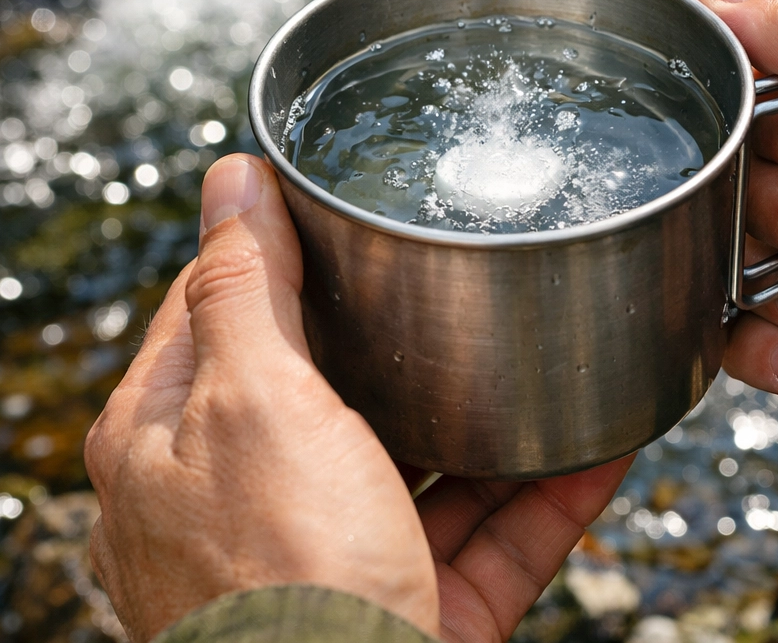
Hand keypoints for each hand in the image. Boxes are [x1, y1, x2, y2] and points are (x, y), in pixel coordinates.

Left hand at [84, 154, 630, 641]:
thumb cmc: (281, 585)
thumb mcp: (255, 402)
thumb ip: (244, 286)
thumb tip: (232, 177)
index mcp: (176, 440)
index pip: (222, 311)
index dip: (280, 255)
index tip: (343, 214)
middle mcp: (246, 500)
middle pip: (334, 386)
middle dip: (404, 338)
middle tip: (461, 274)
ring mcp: (335, 558)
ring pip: (423, 462)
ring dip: (492, 418)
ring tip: (547, 354)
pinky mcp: (413, 609)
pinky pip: (488, 532)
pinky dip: (545, 491)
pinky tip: (601, 443)